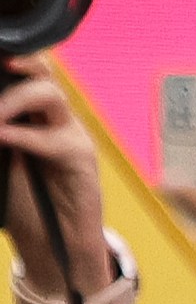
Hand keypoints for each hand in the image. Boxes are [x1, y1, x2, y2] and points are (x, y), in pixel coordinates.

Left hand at [0, 59, 114, 296]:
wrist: (53, 245)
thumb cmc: (22, 203)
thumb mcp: (2, 159)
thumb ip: (0, 133)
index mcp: (34, 115)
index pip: (28, 71)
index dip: (14, 59)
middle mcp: (55, 118)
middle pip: (43, 71)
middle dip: (15, 69)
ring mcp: (71, 135)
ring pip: (51, 94)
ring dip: (15, 100)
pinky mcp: (80, 159)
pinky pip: (52, 139)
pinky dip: (24, 137)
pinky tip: (4, 139)